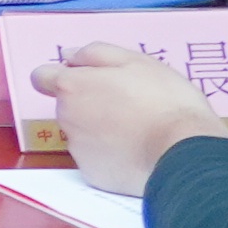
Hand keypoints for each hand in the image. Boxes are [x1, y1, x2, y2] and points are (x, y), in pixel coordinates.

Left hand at [40, 38, 227, 196]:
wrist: (185, 151)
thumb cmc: (164, 101)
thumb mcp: (137, 61)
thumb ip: (96, 54)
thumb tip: (68, 56)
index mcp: (72, 87)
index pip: (42, 77)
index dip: (62, 75)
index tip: (86, 80)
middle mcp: (65, 118)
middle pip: (67, 105)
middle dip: (89, 102)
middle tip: (128, 103)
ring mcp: (77, 149)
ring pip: (81, 132)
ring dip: (99, 128)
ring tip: (138, 127)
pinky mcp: (92, 174)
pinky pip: (96, 159)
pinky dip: (110, 154)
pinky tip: (137, 150)